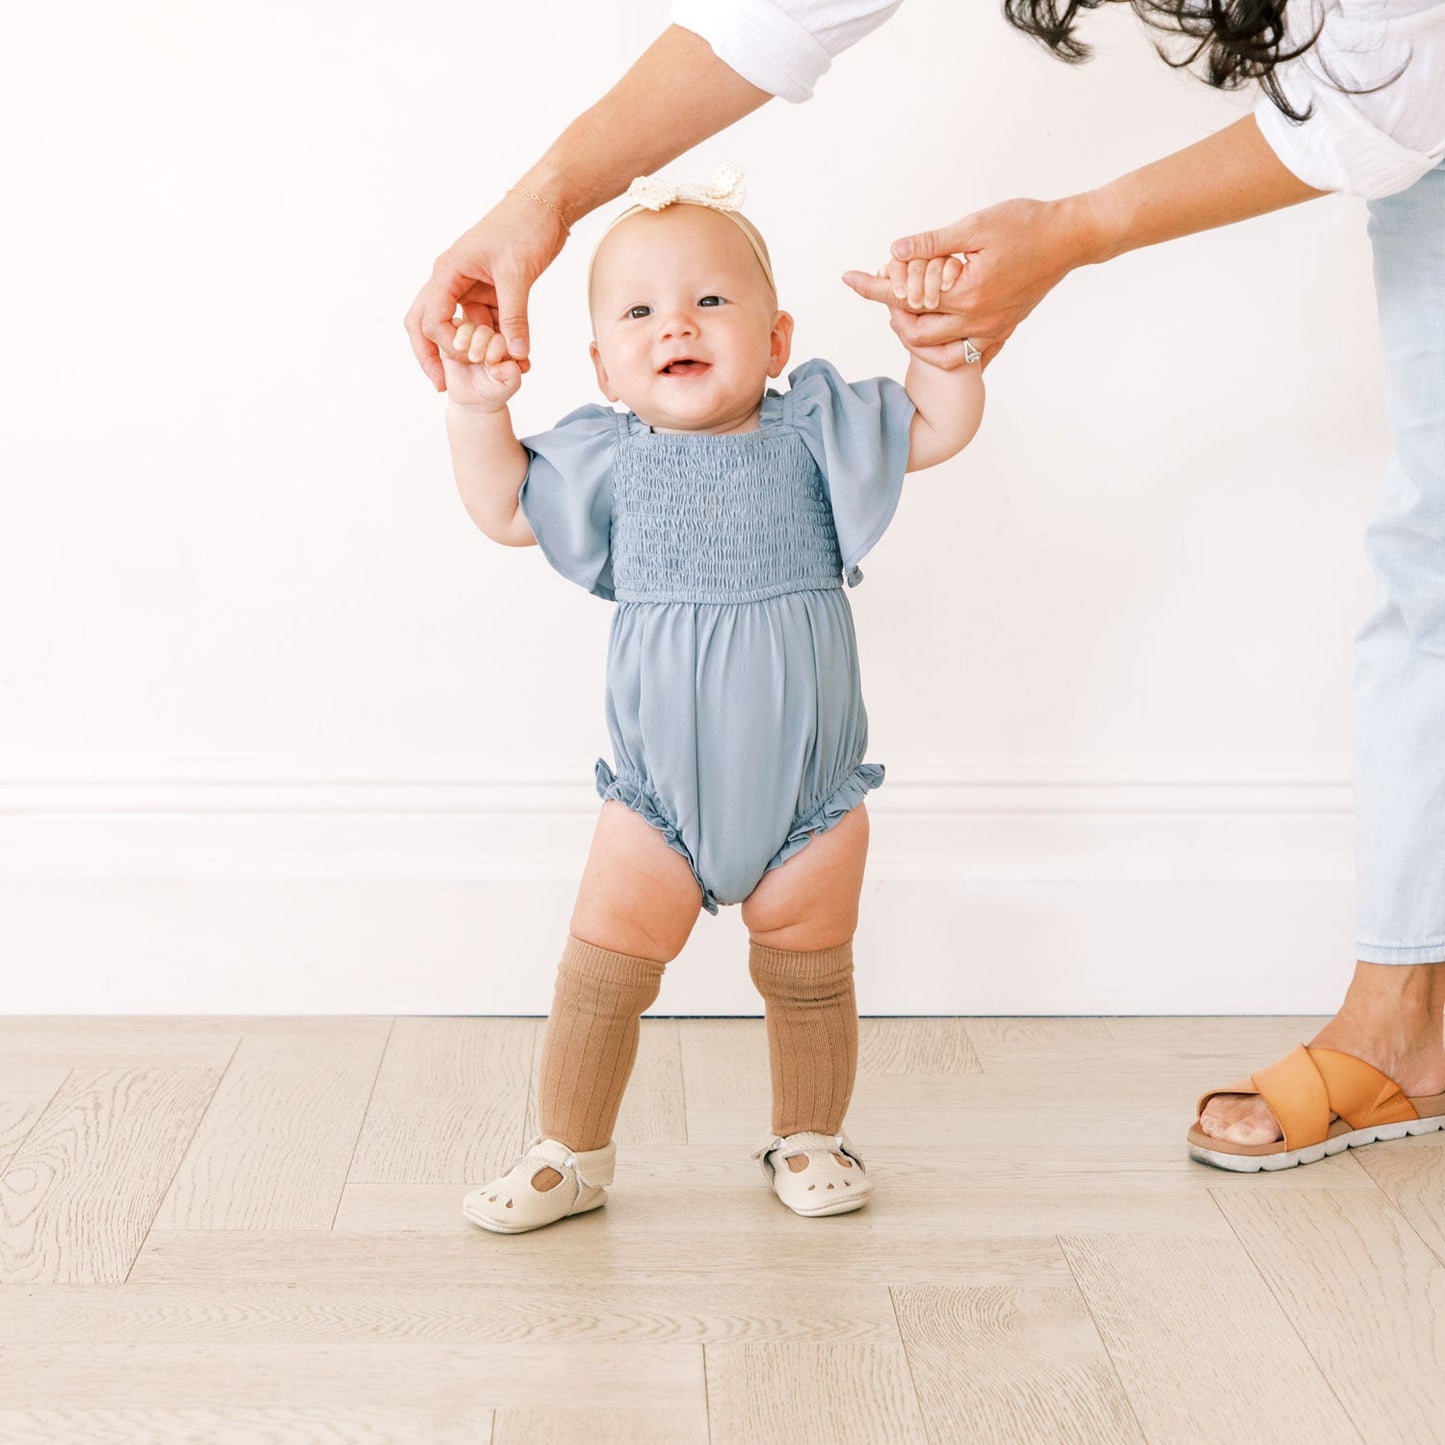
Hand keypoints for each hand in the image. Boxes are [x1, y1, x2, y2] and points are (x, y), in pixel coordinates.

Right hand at [404, 188, 568, 391]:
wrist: (547, 205)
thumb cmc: (525, 226)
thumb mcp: (517, 274)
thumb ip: (514, 316)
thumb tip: (516, 354)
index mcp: (447, 271)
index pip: (430, 318)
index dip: (443, 347)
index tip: (467, 362)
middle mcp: (452, 280)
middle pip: (429, 324)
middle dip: (434, 355)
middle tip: (441, 385)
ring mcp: (470, 287)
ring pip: (462, 328)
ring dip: (476, 351)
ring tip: (495, 375)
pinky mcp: (491, 291)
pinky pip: (487, 323)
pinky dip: (497, 341)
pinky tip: (515, 360)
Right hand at [439, 321, 522, 410]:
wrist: (472, 398)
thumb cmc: (493, 389)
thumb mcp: (509, 385)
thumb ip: (512, 374)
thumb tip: (501, 364)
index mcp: (506, 344)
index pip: (503, 335)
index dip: (496, 346)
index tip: (490, 362)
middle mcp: (490, 337)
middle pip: (485, 329)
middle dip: (480, 342)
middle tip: (475, 358)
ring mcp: (472, 336)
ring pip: (468, 327)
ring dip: (466, 338)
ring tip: (465, 353)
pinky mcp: (454, 338)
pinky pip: (452, 329)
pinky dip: (455, 338)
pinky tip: (457, 349)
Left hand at [841, 197, 1089, 369]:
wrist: (1072, 237)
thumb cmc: (1027, 224)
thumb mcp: (976, 226)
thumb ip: (933, 243)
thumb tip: (895, 250)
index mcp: (964, 292)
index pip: (904, 296)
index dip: (872, 287)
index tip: (848, 278)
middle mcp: (976, 319)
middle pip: (915, 332)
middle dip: (892, 313)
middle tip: (885, 290)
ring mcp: (991, 329)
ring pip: (939, 353)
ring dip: (915, 338)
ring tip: (905, 314)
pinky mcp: (1004, 330)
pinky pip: (971, 358)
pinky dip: (948, 355)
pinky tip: (936, 342)